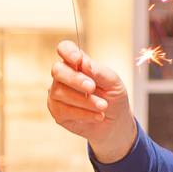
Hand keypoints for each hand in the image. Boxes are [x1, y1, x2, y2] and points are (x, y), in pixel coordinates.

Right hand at [46, 40, 137, 160]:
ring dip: (85, 101)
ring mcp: (57, 94)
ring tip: (103, 107)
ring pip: (60, 92)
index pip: (65, 49)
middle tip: (92, 87)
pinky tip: (97, 116)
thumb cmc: (113, 97)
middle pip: (58, 70)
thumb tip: (83, 62)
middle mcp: (64, 77)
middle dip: (75, 79)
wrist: (115, 122)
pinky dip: (83, 113)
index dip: (67, 51)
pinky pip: (63, 110)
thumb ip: (99, 71)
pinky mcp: (57, 112)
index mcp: (77, 64)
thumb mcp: (113, 82)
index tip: (78, 60)